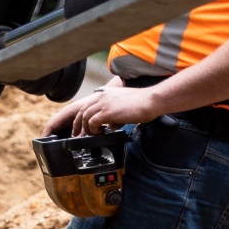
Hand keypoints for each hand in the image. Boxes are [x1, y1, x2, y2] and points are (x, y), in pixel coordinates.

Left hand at [43, 83, 158, 137]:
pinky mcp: (107, 112)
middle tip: (77, 134)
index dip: (81, 116)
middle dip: (77, 124)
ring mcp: (104, 103)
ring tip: (92, 135)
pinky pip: (93, 123)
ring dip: (87, 128)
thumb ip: (114, 113)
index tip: (80, 126)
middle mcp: (103, 96)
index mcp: (106, 93)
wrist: (152, 100)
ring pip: (85, 117)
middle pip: (82, 111)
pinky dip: (94, 130)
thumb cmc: (143, 104)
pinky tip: (100, 133)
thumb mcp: (124, 105)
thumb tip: (110, 125)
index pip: (88, 104)